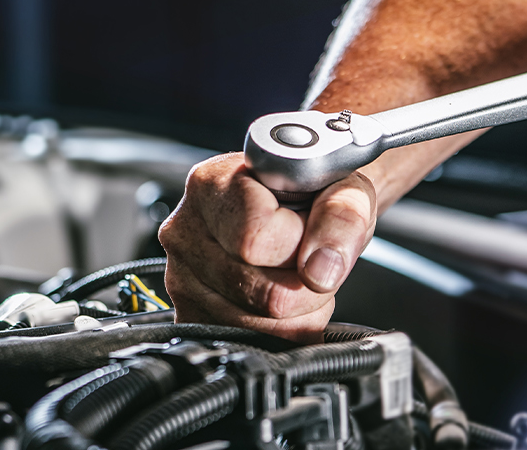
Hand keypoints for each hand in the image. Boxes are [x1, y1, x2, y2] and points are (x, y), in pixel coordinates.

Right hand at [158, 153, 378, 342]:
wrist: (302, 198)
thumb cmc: (316, 191)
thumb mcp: (344, 186)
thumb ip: (341, 218)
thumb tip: (320, 272)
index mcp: (212, 185)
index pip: (255, 239)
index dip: (301, 244)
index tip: (312, 228)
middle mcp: (186, 231)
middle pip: (259, 293)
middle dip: (307, 286)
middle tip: (313, 258)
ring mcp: (183, 277)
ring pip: (256, 327)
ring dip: (298, 314)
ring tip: (297, 274)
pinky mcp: (190, 313)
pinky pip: (245, 341)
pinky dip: (279, 330)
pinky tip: (281, 294)